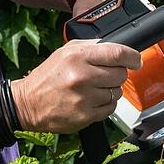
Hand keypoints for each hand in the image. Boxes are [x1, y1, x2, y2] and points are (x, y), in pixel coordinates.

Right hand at [12, 39, 141, 133]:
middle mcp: (82, 76)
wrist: (27, 103)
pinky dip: (105, 105)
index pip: (118, 53)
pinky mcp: (86, 116)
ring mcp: (85, 98)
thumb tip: (119, 50)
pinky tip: (92, 101)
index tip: (136, 61)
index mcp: (77, 57)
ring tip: (93, 90)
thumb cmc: (48, 77)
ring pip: (116, 93)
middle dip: (117, 75)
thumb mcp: (65, 52)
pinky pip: (110, 108)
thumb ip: (92, 48)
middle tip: (103, 76)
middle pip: (120, 74)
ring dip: (110, 91)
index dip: (133, 57)